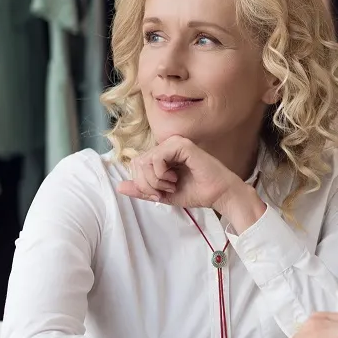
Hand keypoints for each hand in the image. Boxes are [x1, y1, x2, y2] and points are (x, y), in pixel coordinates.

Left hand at [116, 135, 241, 209]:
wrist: (218, 195)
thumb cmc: (196, 192)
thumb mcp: (163, 194)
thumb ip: (142, 190)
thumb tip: (119, 187)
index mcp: (163, 155)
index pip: (136, 165)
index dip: (141, 184)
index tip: (158, 194)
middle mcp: (167, 146)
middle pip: (137, 163)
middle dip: (146, 184)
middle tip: (163, 191)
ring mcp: (174, 143)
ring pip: (145, 160)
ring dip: (154, 180)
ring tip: (171, 185)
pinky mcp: (181, 145)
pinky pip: (156, 157)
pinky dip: (160, 173)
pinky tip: (174, 178)